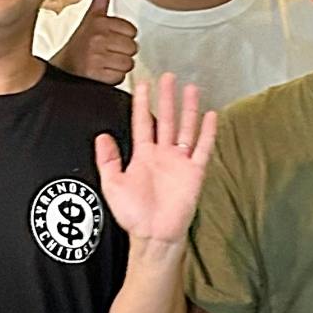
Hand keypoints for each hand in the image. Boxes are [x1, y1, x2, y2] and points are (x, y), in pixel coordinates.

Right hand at [51, 0, 138, 84]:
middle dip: (123, 52)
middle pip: (132, 48)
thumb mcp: (91, 17)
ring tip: (106, 62)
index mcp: (100, 22)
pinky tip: (103, 72)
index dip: (124, 37)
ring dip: (119, 66)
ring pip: (128, 63)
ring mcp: (97, 57)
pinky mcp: (96, 75)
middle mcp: (98, 38)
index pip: (132, 31)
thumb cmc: (80, 43)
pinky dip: (113, 78)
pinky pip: (120, 77)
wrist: (63, 67)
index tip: (111, 39)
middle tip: (109, 52)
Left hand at [97, 72, 215, 244]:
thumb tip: (102, 137)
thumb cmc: (133, 215)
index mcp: (143, 155)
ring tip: (191, 88)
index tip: (142, 83)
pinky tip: (211, 115)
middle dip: (166, 98)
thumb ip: (107, 160)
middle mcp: (163, 155)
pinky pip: (202, 148)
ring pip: (185, 129)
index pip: (142, 122)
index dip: (141, 103)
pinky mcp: (194, 172)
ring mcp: (180, 162)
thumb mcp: (112, 185)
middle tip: (168, 76)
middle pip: (165, 119)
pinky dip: (208, 132)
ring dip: (188, 109)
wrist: (153, 236)